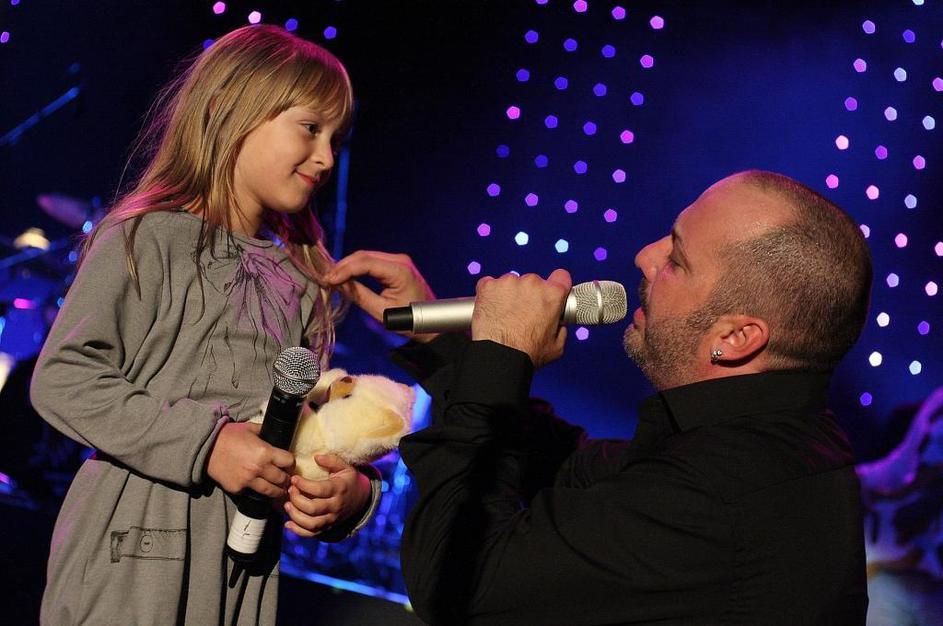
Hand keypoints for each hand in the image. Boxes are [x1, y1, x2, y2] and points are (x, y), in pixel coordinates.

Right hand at [206, 422, 294, 498]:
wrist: (206, 448)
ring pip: (271, 491)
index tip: (289, 464)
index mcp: (265, 452)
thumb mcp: (251, 428)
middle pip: (282, 479)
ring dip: (277, 490)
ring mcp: (248, 481)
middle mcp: (259, 468)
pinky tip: (259, 486)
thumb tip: (277, 434)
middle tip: (286, 478)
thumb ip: (266, 432)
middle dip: (286, 478)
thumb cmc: (229, 436)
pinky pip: (253, 492)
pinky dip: (257, 490)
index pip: (288, 461)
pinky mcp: (238, 489)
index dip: (290, 462)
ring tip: (280, 489)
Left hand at [283, 454, 371, 537]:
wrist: (360, 499)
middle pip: (313, 508)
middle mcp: (335, 506)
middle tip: (290, 490)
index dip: (304, 485)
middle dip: (297, 499)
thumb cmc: (348, 480)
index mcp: (339, 489)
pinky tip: (288, 523)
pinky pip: (312, 534)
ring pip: (311, 523)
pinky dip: (298, 531)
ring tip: (287, 505)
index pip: (320, 490)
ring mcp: (331, 519)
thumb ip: (332, 461)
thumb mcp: (345, 467)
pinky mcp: (327, 527)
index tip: (294, 479)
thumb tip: (316, 457)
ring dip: (295, 515)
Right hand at [322, 250, 436, 340]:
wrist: (429, 322)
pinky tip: (345, 276)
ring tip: (332, 278)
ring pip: (366, 256)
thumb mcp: (381, 311)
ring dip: (348, 266)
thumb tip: (337, 284)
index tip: (328, 280)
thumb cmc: (408, 320)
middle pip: (364, 256)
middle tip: (326, 278)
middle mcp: (399, 260)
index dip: (343, 270)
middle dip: (343, 266)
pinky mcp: (396, 264)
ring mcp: (399, 260)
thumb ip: (359, 295)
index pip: (365, 263)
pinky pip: (372, 261)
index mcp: (399, 270)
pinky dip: (357, 267)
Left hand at [472, 269, 570, 367]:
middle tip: (522, 314)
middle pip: (533, 282)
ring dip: (509, 294)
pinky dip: (490, 294)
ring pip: (511, 283)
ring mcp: (509, 282)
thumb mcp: (556, 346)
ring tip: (505, 315)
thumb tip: (558, 324)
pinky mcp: (489, 286)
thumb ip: (561, 328)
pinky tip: (492, 309)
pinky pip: (490, 284)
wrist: (499, 356)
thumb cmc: (526, 353)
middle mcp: (532, 283)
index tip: (550, 291)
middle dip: (529, 295)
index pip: (561, 277)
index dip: (556, 284)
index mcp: (552, 295)